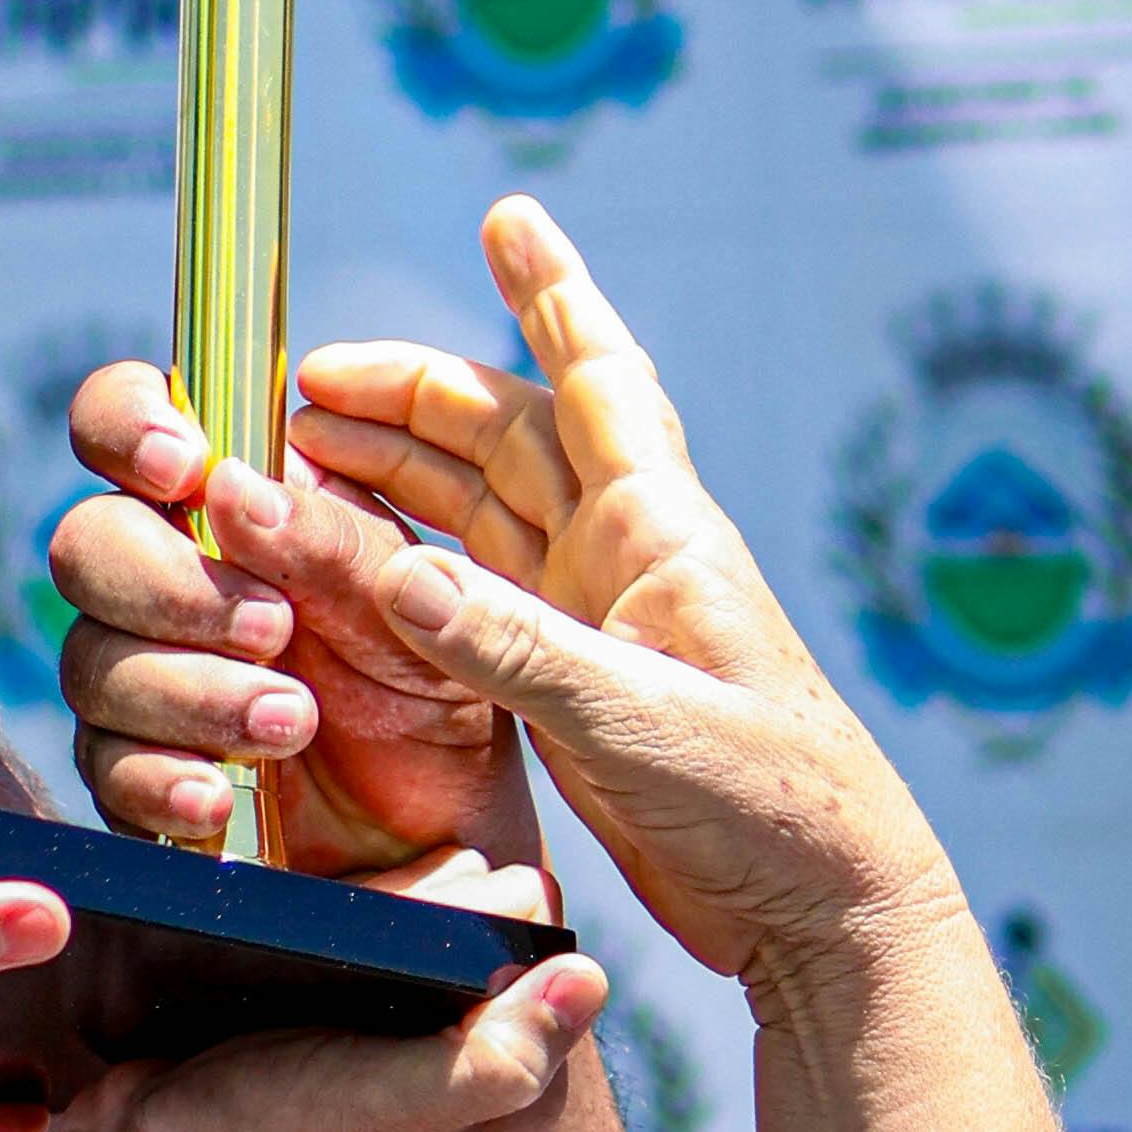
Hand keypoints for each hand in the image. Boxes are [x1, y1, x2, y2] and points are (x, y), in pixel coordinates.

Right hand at [53, 369, 538, 883]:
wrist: (451, 835)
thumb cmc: (439, 691)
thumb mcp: (416, 608)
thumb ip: (336, 545)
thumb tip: (232, 487)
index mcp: (232, 505)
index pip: (128, 420)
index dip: (128, 424)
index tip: (183, 469)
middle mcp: (171, 580)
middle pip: (88, 541)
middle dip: (170, 583)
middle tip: (273, 627)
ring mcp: (145, 680)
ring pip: (90, 659)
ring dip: (189, 690)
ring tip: (291, 723)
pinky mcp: (141, 776)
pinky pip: (103, 766)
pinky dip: (159, 777)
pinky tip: (216, 797)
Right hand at [309, 197, 944, 991]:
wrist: (828, 914)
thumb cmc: (771, 804)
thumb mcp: (631, 719)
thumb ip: (507, 644)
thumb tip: (384, 565)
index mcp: (663, 529)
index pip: (599, 376)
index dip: (550, 294)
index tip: (510, 217)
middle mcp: (629, 554)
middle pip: (507, 439)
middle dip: (411, 397)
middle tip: (303, 377)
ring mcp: (602, 617)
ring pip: (483, 510)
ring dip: (401, 472)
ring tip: (306, 446)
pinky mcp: (578, 683)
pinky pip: (477, 592)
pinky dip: (413, 562)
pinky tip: (355, 554)